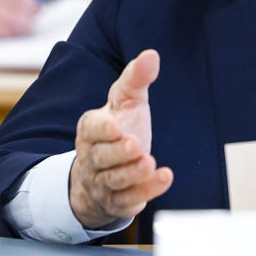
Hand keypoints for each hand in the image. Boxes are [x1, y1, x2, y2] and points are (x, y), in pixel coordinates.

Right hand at [69, 49, 173, 228]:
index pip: (91, 128)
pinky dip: (145, 192)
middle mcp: (93, 157)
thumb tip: (151, 54)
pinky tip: (164, 179)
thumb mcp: (126, 102)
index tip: (116, 125)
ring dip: (133, 174)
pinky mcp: (118, 201)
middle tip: (136, 144)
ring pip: (114, 180)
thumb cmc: (119, 128)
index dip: (102, 128)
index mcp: (91, 129)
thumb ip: (135, 79)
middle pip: (101, 156)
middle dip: (118, 152)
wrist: (104, 172)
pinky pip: (128, 200)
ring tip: (150, 163)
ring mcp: (103, 181)